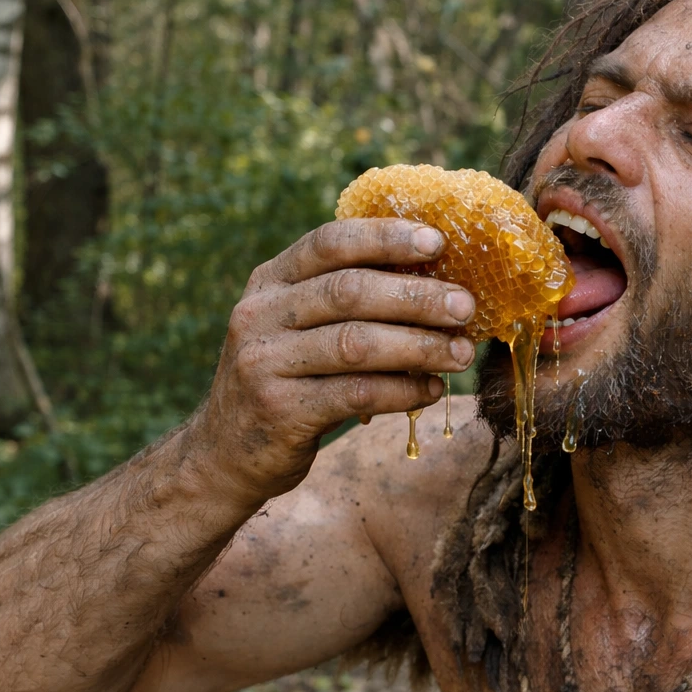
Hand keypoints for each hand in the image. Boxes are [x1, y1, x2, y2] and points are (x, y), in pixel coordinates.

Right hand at [186, 218, 475, 503]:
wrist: (224, 454)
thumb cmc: (285, 379)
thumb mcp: (296, 326)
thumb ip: (344, 300)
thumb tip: (436, 281)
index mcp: (270, 280)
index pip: (329, 243)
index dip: (386, 238)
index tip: (438, 242)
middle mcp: (260, 314)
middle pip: (350, 292)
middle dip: (417, 297)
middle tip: (466, 306)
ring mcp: (265, 363)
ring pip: (357, 344)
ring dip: (419, 346)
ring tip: (461, 353)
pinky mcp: (280, 411)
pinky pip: (356, 394)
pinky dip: (403, 391)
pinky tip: (431, 390)